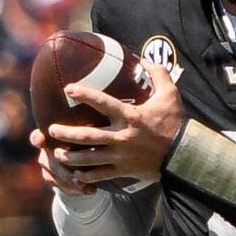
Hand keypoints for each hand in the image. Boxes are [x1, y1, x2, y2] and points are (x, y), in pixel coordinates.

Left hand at [43, 70, 183, 189]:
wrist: (184, 156)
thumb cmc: (176, 123)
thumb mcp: (171, 94)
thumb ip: (158, 74)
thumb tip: (143, 59)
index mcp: (130, 116)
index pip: (102, 102)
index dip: (84, 94)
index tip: (68, 88)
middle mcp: (122, 136)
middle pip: (88, 136)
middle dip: (67, 133)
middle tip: (51, 130)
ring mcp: (122, 155)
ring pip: (90, 158)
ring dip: (72, 157)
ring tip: (58, 154)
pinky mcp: (124, 170)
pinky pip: (101, 175)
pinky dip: (87, 176)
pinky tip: (75, 175)